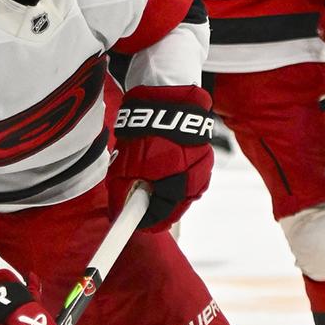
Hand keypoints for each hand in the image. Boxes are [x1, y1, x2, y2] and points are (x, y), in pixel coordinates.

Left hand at [109, 85, 213, 230]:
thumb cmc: (144, 131)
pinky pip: (192, 178)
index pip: (163, 216)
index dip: (147, 222)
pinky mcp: (207, 156)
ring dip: (169, 193)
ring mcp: (204, 166)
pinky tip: (165, 169)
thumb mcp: (125, 165)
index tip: (136, 226)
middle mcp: (194, 177)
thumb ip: (121, 194)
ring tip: (151, 180)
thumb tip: (118, 215)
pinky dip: (178, 179)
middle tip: (140, 204)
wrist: (166, 98)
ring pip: (186, 193)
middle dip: (158, 207)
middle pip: (177, 207)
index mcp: (176, 181)